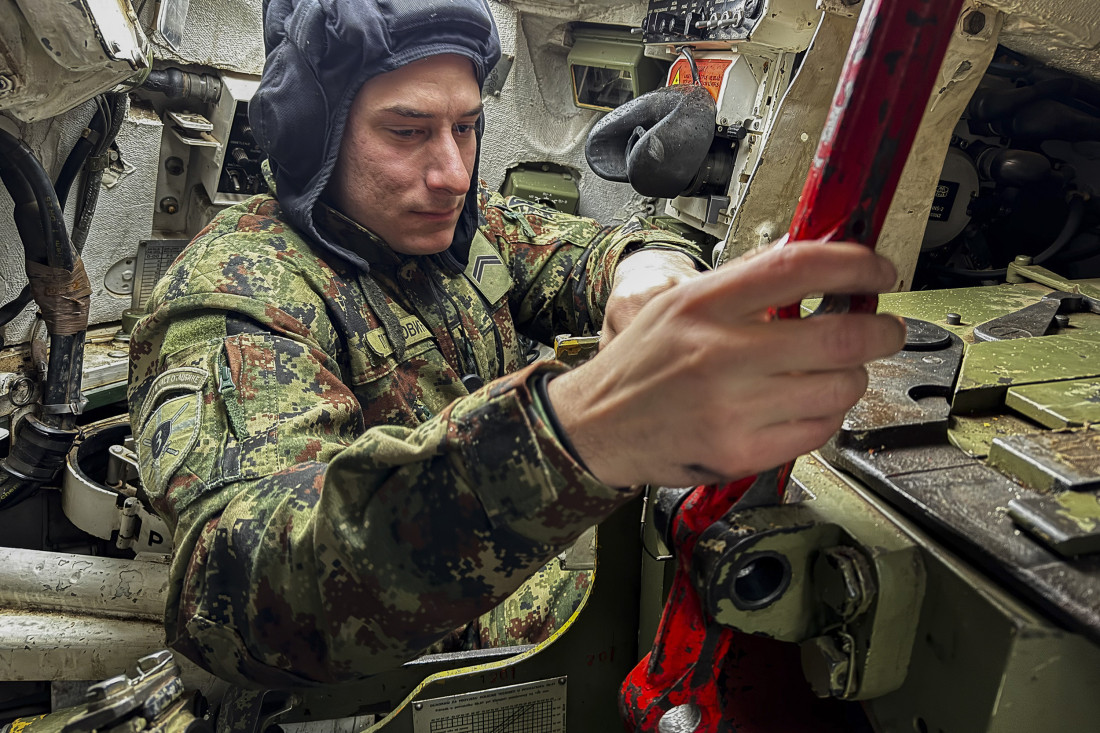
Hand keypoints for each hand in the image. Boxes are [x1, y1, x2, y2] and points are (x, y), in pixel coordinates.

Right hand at [547, 241, 905, 487]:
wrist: (599, 426)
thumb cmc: (641, 363)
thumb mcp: (679, 303)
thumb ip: (743, 280)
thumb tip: (811, 257)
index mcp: (702, 306)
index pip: (797, 268)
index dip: (854, 265)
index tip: (879, 270)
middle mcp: (718, 355)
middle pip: (838, 336)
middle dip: (881, 330)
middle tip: (886, 327)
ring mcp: (732, 409)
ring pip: (839, 388)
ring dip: (853, 375)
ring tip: (836, 369)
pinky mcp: (741, 453)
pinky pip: (818, 430)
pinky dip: (828, 413)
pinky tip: (810, 402)